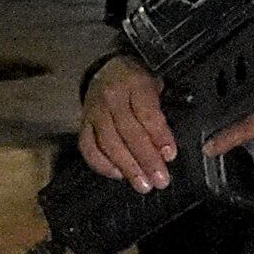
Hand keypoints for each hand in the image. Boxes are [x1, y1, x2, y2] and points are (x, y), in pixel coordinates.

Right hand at [77, 54, 177, 190]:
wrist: (106, 69)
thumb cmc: (137, 82)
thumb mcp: (155, 86)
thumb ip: (161, 112)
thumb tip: (168, 149)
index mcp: (134, 84)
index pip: (147, 112)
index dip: (159, 135)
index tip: (170, 155)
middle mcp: (111, 98)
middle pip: (128, 132)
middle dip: (146, 159)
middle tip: (160, 180)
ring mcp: (94, 112)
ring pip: (108, 143)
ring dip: (127, 167)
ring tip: (143, 184)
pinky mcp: (83, 123)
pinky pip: (88, 147)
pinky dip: (102, 164)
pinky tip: (118, 175)